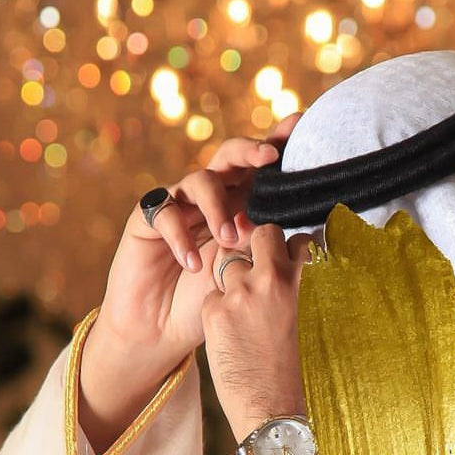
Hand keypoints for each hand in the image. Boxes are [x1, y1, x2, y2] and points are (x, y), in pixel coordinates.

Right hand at [78, 112, 302, 454]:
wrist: (161, 331)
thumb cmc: (206, 302)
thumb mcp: (245, 275)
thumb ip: (267, 250)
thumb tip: (307, 234)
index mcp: (238, 204)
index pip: (258, 168)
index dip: (277, 143)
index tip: (301, 123)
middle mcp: (209, 196)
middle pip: (229, 156)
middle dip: (250, 152)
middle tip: (268, 159)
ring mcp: (178, 203)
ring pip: (200, 181)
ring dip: (219, 207)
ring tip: (230, 240)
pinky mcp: (146, 219)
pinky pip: (165, 213)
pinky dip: (181, 237)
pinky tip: (193, 264)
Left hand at [202, 223, 318, 444]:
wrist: (272, 409)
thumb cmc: (294, 371)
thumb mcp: (304, 321)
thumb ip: (294, 289)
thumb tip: (290, 269)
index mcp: (298, 283)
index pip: (291, 239)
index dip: (284, 248)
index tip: (283, 260)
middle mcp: (268, 281)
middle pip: (258, 234)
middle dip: (254, 244)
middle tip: (253, 269)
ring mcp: (238, 294)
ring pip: (227, 265)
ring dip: (231, 281)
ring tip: (242, 316)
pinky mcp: (213, 312)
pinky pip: (210, 297)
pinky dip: (216, 311)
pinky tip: (229, 337)